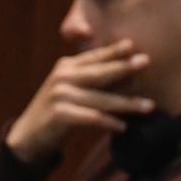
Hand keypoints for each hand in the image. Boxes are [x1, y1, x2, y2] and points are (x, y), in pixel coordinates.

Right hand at [5, 40, 154, 163]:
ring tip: (150, 106)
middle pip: (99, 72)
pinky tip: (124, 127)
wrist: (30, 136)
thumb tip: (134, 76)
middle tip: (146, 61)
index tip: (133, 44)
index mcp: (66, 66)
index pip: (94, 57)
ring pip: (101, 98)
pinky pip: (92, 118)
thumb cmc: (61, 111)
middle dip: (124, 67)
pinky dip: (110, 122)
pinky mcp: (59, 114)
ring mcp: (59, 95)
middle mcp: (62, 77)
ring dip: (127, 103)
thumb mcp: (76, 90)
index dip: (113, 50)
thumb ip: (97, 81)